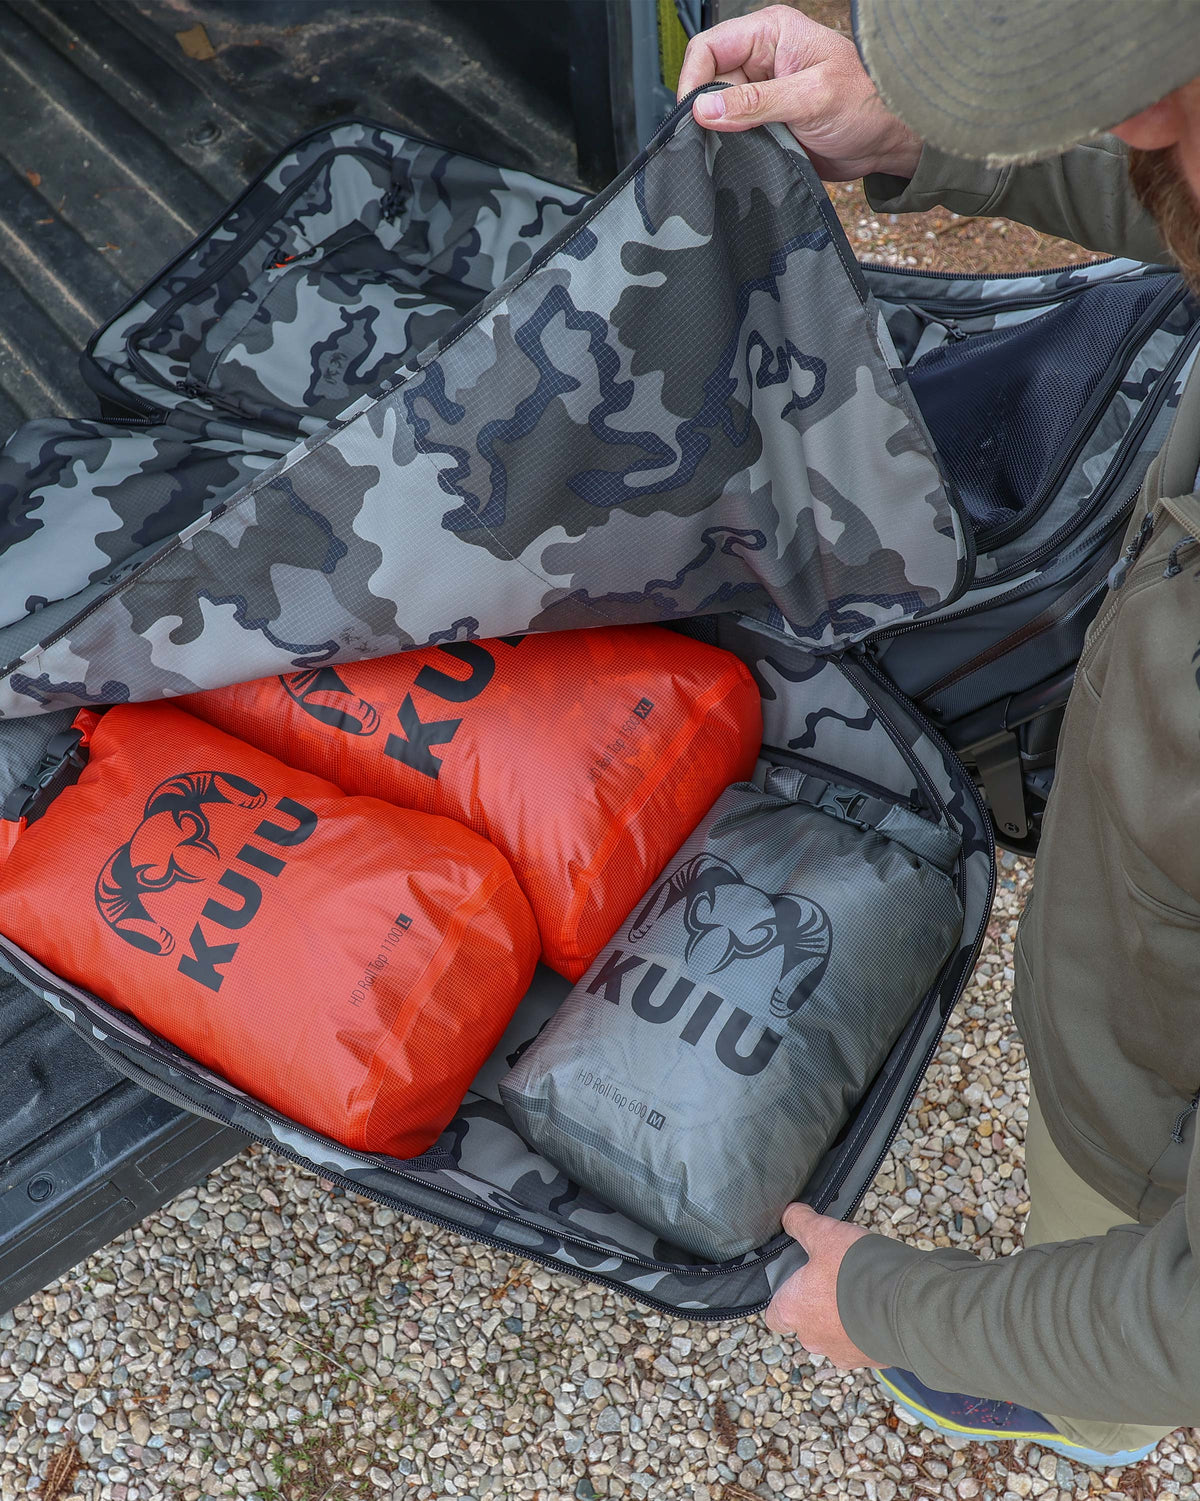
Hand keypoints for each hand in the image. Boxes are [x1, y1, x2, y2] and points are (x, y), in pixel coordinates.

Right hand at [676, 4, 921, 181]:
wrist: (887, 140)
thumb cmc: (865, 103)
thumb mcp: (810, 98)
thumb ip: (755, 102)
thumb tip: (704, 108)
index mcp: (770, 34)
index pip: (709, 47)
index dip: (694, 80)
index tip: (693, 116)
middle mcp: (760, 60)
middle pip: (707, 82)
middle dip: (707, 112)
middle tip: (714, 140)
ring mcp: (760, 94)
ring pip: (716, 113)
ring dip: (720, 134)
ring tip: (733, 150)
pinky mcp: (763, 124)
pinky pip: (732, 136)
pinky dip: (732, 149)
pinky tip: (740, 158)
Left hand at [763, 1202, 884, 1368]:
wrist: (905, 1307)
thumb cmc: (857, 1271)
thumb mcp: (825, 1233)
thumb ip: (801, 1223)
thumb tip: (789, 1214)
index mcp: (793, 1310)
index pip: (774, 1315)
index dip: (784, 1298)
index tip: (798, 1283)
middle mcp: (812, 1339)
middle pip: (806, 1325)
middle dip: (818, 1306)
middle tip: (834, 1280)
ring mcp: (842, 1353)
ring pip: (834, 1337)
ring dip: (843, 1320)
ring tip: (860, 1293)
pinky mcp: (869, 1360)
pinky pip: (861, 1344)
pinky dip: (867, 1330)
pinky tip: (879, 1308)